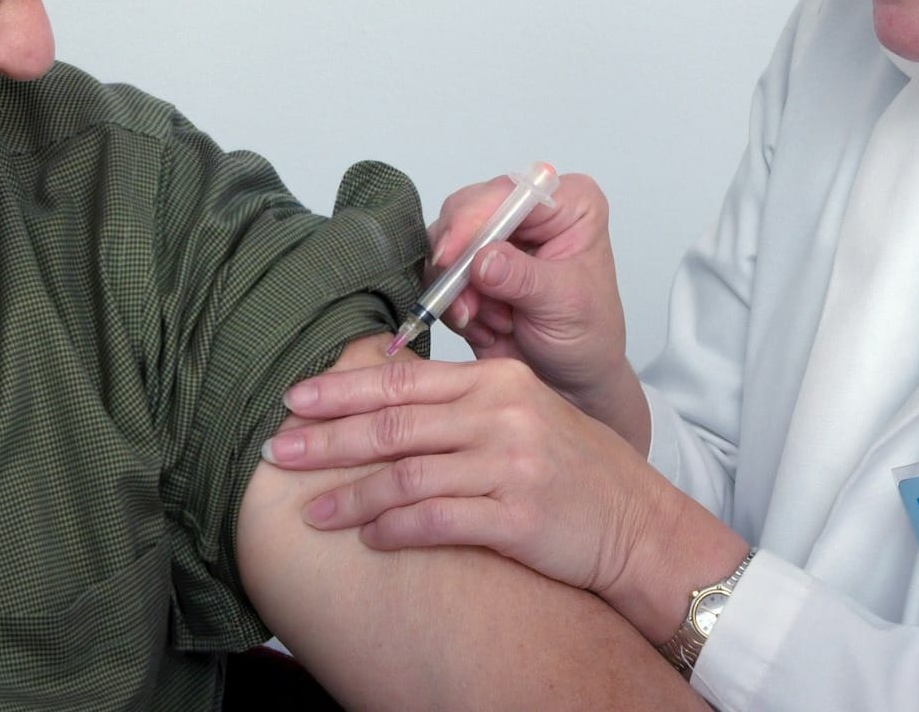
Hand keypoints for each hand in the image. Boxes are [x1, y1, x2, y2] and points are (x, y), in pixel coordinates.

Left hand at [265, 355, 746, 639]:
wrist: (638, 523)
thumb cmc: (577, 470)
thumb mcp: (524, 412)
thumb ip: (463, 401)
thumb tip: (387, 394)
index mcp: (498, 381)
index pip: (404, 379)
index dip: (343, 390)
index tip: (295, 399)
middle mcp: (502, 415)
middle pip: (394, 424)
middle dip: (328, 439)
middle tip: (279, 450)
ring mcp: (511, 465)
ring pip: (407, 475)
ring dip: (352, 496)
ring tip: (314, 512)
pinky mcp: (519, 517)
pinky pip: (438, 521)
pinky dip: (396, 530)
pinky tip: (369, 539)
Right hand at [432, 172, 645, 448]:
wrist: (571, 381)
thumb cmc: (588, 337)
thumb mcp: (565, 305)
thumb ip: (523, 279)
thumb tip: (482, 260)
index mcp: (567, 204)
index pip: (510, 191)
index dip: (475, 218)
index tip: (453, 255)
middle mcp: (527, 212)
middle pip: (467, 209)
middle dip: (459, 261)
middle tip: (465, 302)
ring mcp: (494, 238)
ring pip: (444, 242)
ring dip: (457, 289)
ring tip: (487, 321)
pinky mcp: (468, 266)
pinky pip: (437, 275)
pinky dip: (452, 305)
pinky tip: (483, 326)